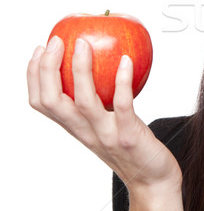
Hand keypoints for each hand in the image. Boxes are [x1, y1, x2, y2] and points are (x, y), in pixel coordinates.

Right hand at [27, 36, 182, 199]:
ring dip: (80, 70)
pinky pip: (123, 106)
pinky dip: (122, 82)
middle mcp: (85, 132)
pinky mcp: (128, 136)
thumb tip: (105, 60)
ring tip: (83, 44)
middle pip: (53, 101)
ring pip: (83, 102)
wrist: (152, 179)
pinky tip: (126, 60)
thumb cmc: (132, 146)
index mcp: (76, 128)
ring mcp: (105, 135)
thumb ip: (100, 101)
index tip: (38, 49)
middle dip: (47, 69)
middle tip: (55, 41)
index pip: (42, 103)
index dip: (34, 76)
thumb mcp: (107, 124)